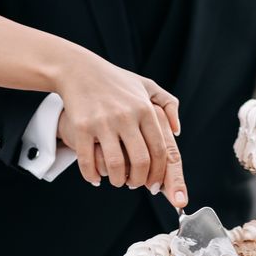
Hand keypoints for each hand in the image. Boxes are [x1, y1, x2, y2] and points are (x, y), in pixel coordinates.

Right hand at [56, 57, 179, 190]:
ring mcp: (103, 122)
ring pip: (115, 165)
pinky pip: (88, 160)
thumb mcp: (146, 85)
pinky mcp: (82, 127)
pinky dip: (92, 176)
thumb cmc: (115, 81)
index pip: (159, 150)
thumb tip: (177, 131)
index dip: (159, 173)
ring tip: (117, 181)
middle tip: (134, 185)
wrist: (79, 69)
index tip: (155, 185)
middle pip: (140, 161)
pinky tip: (95, 179)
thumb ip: (168, 104)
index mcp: (145, 109)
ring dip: (117, 180)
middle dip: (139, 180)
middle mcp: (126, 116)